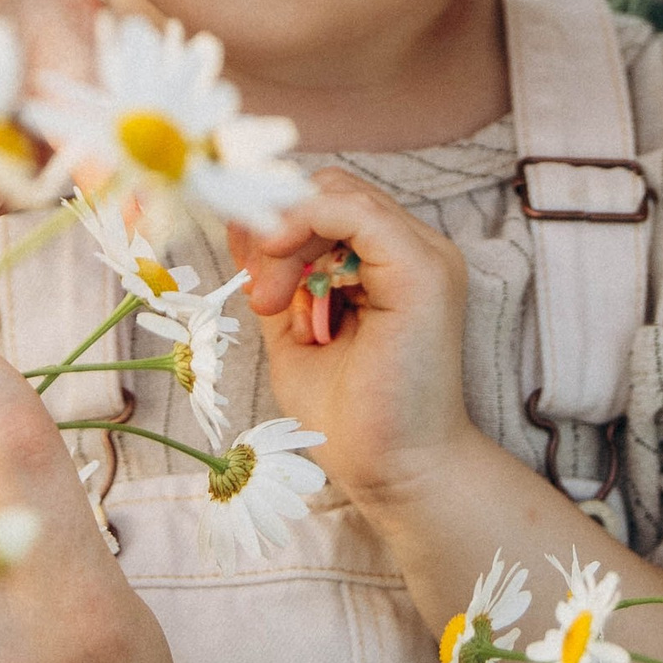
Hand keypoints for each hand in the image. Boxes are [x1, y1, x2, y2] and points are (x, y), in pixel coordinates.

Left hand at [230, 167, 476, 513]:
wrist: (393, 471)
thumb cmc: (350, 416)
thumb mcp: (293, 331)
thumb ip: (274, 277)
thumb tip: (239, 225)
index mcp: (388, 263)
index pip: (327, 204)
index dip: (277, 223)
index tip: (246, 273)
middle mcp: (412, 249)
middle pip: (330, 191)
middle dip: (279, 231)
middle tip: (261, 296)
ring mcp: (423, 255)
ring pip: (338, 194)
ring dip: (286, 238)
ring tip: (272, 300)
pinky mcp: (422, 269)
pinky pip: (356, 211)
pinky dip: (306, 224)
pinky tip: (281, 269)